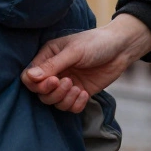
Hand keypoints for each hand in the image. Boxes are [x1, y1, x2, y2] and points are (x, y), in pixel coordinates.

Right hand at [21, 14, 150, 112]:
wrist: (121, 48)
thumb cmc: (95, 43)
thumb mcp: (73, 52)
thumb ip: (52, 65)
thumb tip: (30, 77)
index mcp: (47, 57)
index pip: (29, 77)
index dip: (37, 84)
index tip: (52, 80)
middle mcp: (55, 72)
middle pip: (41, 93)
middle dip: (53, 93)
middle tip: (68, 82)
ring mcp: (67, 84)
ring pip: (55, 102)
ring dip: (65, 99)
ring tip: (78, 88)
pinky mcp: (79, 92)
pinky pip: (70, 107)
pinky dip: (76, 104)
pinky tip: (85, 93)